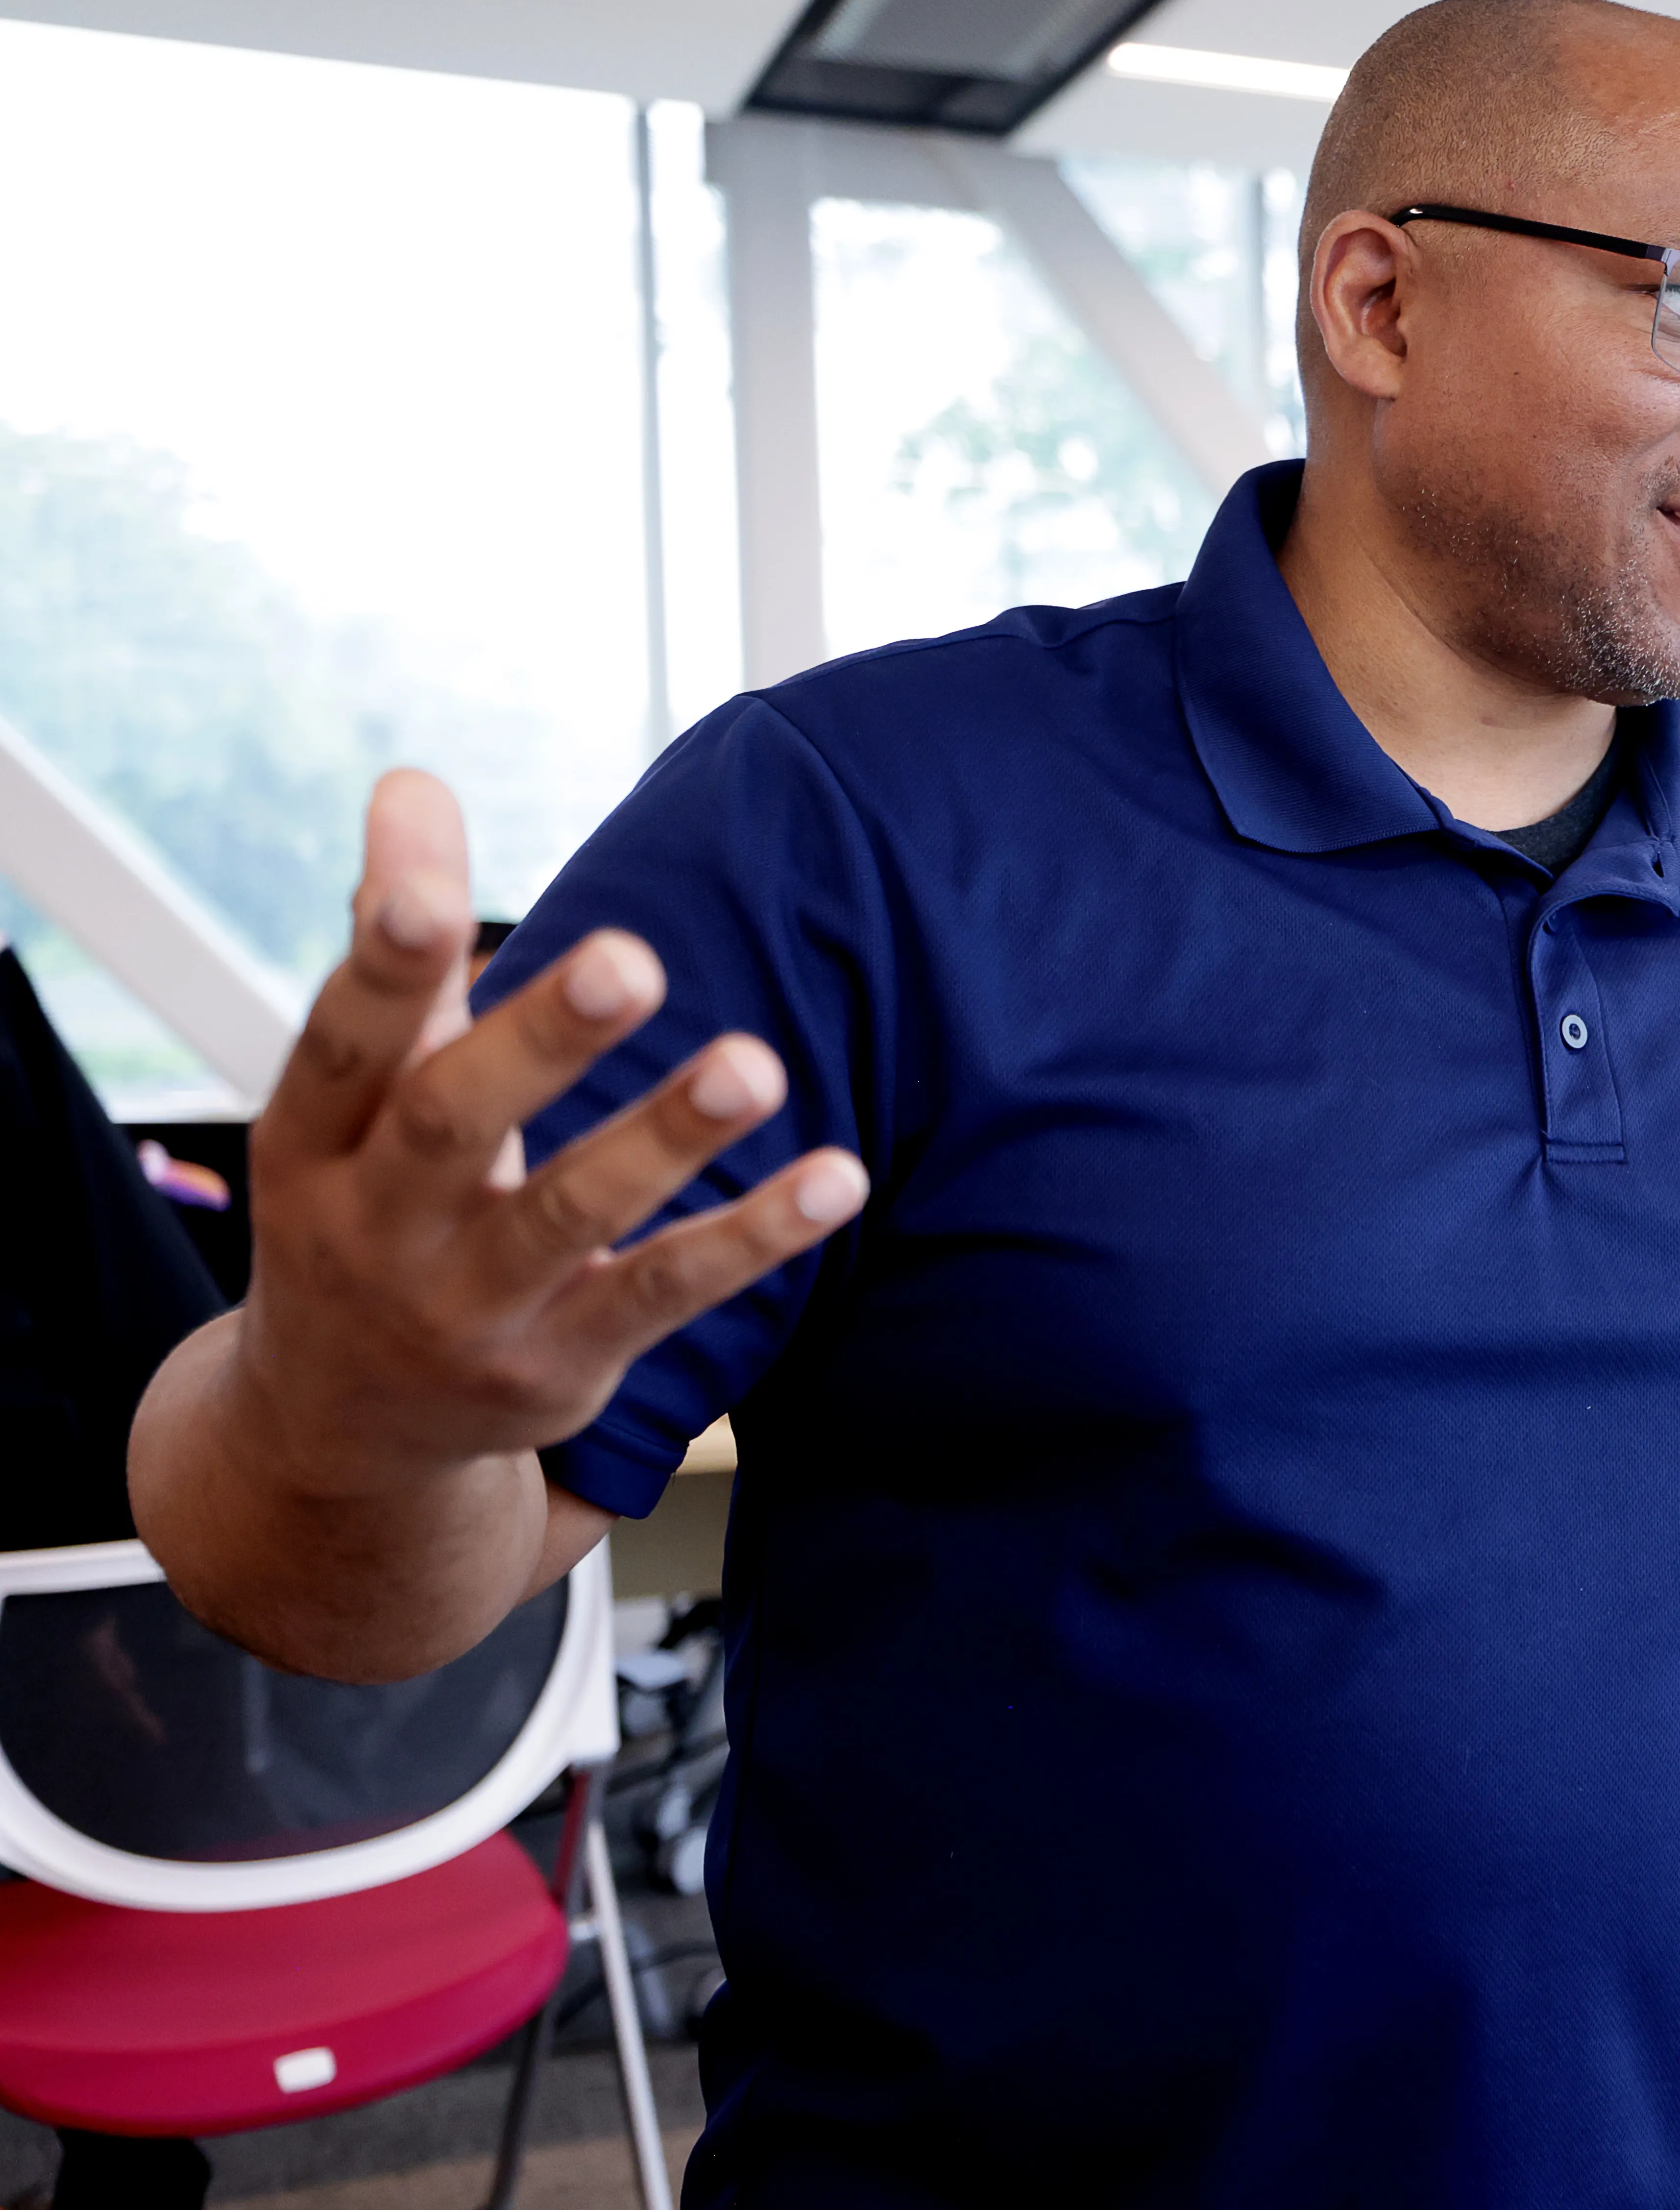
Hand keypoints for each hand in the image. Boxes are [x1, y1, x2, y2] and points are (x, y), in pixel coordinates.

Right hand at [231, 771, 867, 1489]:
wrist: (341, 1427)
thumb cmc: (369, 1203)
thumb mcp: (357, 1090)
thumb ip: (401, 939)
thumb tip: (411, 782)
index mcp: (314, 1141)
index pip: (343, 1041)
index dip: (384, 966)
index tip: (430, 894)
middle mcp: (377, 1229)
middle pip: (455, 1123)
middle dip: (542, 1043)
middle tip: (634, 958)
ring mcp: (468, 1309)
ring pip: (571, 1217)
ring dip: (664, 1137)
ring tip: (754, 1064)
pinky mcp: (560, 1366)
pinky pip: (665, 1294)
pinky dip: (751, 1239)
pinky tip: (835, 1179)